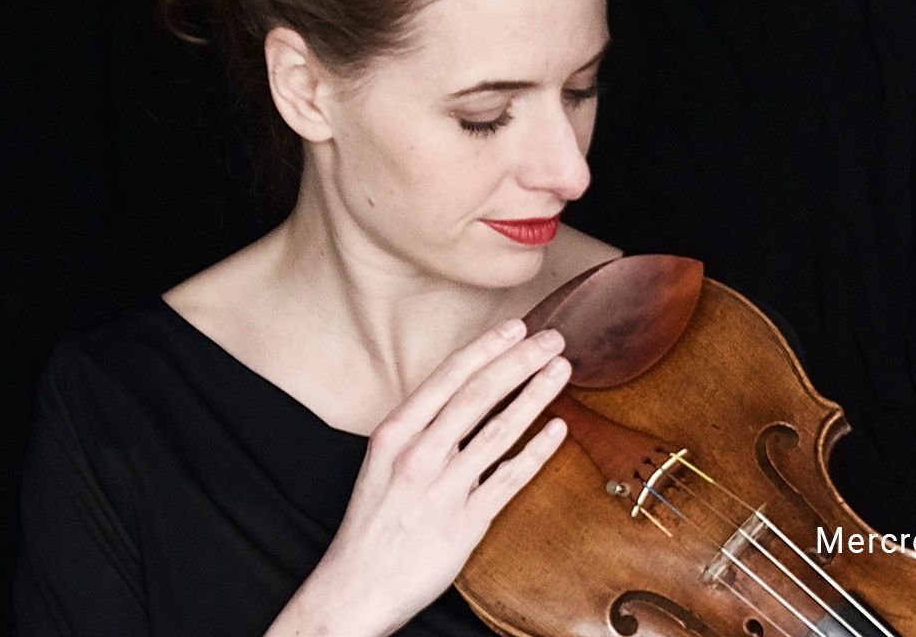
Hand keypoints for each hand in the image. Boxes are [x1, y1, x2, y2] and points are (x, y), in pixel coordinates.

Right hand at [265, 319, 570, 636]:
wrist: (354, 589)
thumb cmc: (372, 524)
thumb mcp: (381, 463)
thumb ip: (418, 431)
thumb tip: (463, 396)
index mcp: (394, 434)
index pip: (447, 378)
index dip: (486, 348)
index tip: (516, 327)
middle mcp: (418, 455)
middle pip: (478, 395)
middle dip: (519, 361)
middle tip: (553, 339)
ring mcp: (443, 488)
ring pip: (498, 430)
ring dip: (535, 396)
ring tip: (561, 371)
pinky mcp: (465, 522)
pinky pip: (510, 478)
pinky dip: (537, 450)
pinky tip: (559, 429)